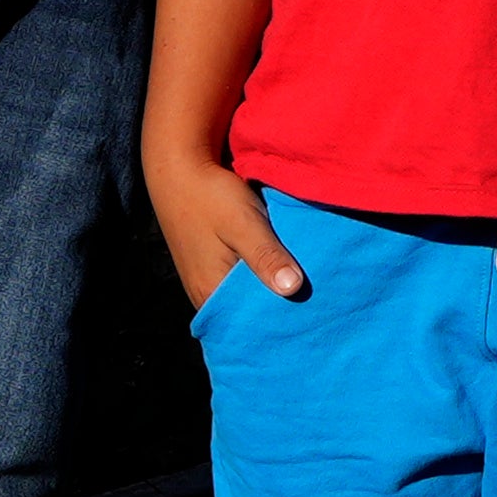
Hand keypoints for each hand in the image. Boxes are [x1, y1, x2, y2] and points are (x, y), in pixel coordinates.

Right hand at [151, 156, 305, 312]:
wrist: (179, 170)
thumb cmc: (210, 196)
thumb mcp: (244, 223)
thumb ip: (266, 256)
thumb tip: (293, 289)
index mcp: (210, 291)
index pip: (249, 326)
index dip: (279, 323)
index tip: (311, 318)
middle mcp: (204, 293)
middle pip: (247, 315)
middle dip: (277, 309)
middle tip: (316, 304)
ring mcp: (205, 280)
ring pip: (244, 298)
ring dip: (269, 292)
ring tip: (306, 290)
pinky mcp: (210, 265)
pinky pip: (238, 282)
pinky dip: (259, 278)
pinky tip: (282, 270)